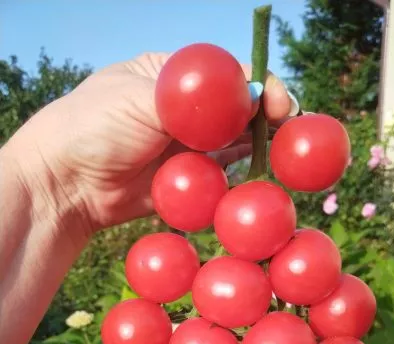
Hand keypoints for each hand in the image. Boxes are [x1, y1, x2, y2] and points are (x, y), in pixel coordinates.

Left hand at [7, 52, 293, 237]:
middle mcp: (185, 110)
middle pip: (236, 109)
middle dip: (266, 117)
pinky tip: (258, 175)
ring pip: (233, 143)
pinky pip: (220, 175)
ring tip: (284, 155)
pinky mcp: (187, 179)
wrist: (67, 184)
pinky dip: (239, 175)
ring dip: (258, 147)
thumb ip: (194, 99)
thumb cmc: (94, 127)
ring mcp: (187, 146)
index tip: (279, 104)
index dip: (258, 87)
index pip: (226, 75)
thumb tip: (250, 96)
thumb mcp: (142, 99)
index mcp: (172, 77)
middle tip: (292, 132)